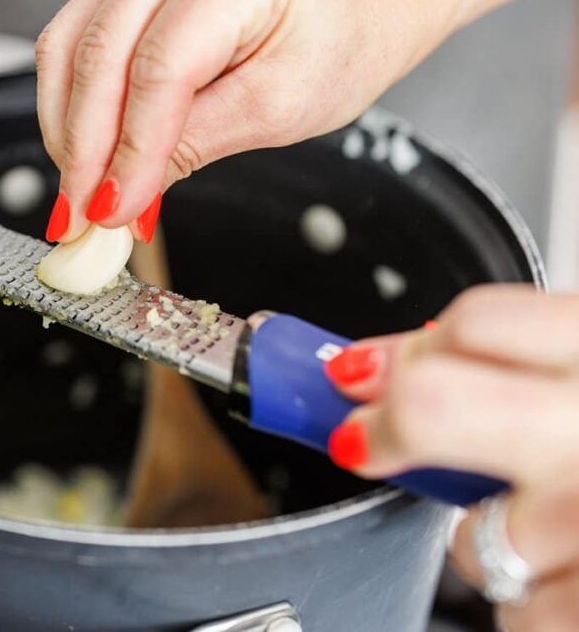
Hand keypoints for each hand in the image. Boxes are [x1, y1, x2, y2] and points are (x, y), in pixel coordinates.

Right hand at [35, 0, 491, 242]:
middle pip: (96, 53)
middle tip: (81, 218)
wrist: (353, 5)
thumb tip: (121, 196)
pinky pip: (72, 42)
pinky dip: (70, 105)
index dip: (129, 149)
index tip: (114, 212)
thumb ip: (195, 145)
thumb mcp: (281, 106)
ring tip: (79, 195)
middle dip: (82, 149)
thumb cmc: (339, 41)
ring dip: (64, 129)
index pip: (158, 68)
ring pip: (66, 47)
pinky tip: (82, 154)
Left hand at [324, 285, 578, 630]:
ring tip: (571, 530)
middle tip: (372, 438)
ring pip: (472, 538)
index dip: (407, 351)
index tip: (369, 374)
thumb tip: (388, 362)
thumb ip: (527, 359)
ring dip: (495, 541)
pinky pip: (520, 612)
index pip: (475, 323)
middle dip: (390, 426)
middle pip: (432, 405)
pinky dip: (539, 602)